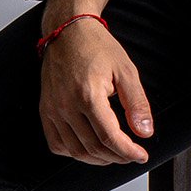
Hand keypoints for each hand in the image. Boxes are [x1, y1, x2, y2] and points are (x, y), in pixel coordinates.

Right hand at [38, 18, 153, 164]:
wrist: (67, 31)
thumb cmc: (96, 47)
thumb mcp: (125, 70)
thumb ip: (136, 103)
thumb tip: (145, 131)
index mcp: (88, 94)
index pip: (109, 137)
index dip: (128, 151)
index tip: (141, 155)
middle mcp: (66, 105)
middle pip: (93, 148)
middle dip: (117, 156)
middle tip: (131, 153)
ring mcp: (53, 110)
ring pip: (75, 151)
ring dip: (97, 159)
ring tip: (114, 153)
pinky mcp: (46, 111)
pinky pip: (57, 144)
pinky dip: (74, 153)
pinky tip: (89, 147)